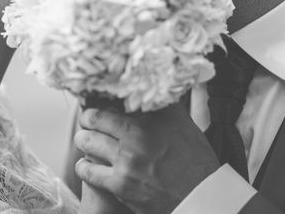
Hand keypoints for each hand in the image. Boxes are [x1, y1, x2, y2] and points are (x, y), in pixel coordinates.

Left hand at [74, 103, 219, 213]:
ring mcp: (125, 162)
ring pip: (87, 142)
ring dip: (84, 140)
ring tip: (85, 140)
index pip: (112, 102)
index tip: (97, 104)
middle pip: (94, 118)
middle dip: (88, 119)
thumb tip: (155, 88)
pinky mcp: (120, 185)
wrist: (200, 196)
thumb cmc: (194, 159)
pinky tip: (86, 164)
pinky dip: (84, 166)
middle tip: (87, 120)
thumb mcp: (183, 123)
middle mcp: (135, 137)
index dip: (100, 102)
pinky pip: (89, 171)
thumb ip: (165, 104)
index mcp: (150, 119)